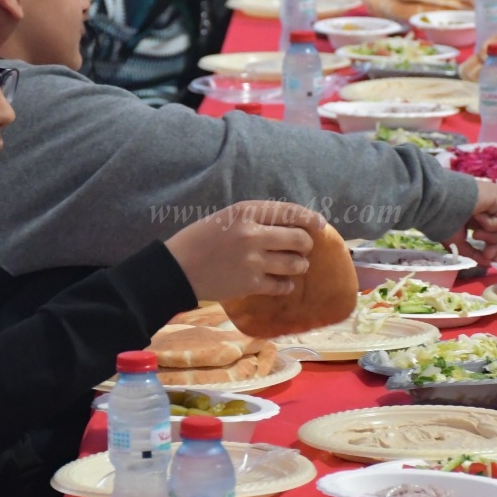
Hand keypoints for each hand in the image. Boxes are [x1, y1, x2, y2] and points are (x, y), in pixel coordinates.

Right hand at [165, 200, 326, 301]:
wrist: (176, 269)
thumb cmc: (199, 239)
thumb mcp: (226, 217)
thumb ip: (256, 218)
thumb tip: (290, 224)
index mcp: (246, 211)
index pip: (290, 212)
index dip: (310, 219)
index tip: (320, 224)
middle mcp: (253, 234)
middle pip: (299, 239)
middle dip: (306, 244)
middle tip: (301, 248)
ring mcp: (253, 261)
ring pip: (296, 264)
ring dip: (299, 265)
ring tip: (294, 266)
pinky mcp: (250, 284)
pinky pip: (282, 285)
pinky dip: (286, 284)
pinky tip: (282, 283)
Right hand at [449, 180, 496, 263]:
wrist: (439, 204)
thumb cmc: (442, 220)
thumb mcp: (458, 243)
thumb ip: (474, 254)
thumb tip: (488, 264)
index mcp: (480, 216)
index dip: (496, 247)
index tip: (489, 259)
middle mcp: (490, 207)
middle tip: (487, 255)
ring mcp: (495, 201)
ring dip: (493, 237)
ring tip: (475, 235)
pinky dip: (492, 225)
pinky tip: (477, 218)